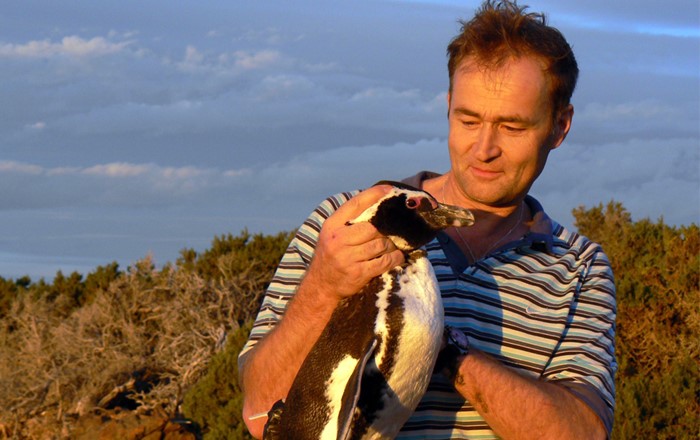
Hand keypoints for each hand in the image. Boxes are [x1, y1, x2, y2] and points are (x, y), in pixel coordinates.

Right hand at [304, 185, 405, 300]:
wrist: (321, 285)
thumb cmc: (331, 255)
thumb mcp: (332, 234)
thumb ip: (349, 221)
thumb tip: (375, 203)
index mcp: (332, 226)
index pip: (355, 205)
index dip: (374, 195)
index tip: (389, 189)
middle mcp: (338, 240)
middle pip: (372, 227)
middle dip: (386, 229)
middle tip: (394, 229)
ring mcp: (348, 258)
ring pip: (380, 244)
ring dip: (391, 244)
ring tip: (394, 244)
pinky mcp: (358, 273)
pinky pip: (384, 262)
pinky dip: (395, 258)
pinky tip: (397, 256)